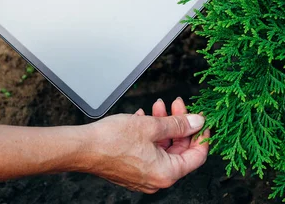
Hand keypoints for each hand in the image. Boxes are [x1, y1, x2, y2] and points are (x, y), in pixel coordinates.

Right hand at [78, 98, 209, 192]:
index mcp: (166, 173)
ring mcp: (143, 176)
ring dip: (164, 126)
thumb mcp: (151, 125)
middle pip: (179, 150)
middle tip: (177, 105)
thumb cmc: (111, 140)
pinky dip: (151, 134)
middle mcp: (156, 179)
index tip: (202, 121)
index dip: (202, 136)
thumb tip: (197, 122)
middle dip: (179, 125)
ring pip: (163, 148)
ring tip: (159, 107)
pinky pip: (150, 152)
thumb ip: (178, 124)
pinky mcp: (132, 170)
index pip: (197, 156)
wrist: (82, 148)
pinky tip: (144, 117)